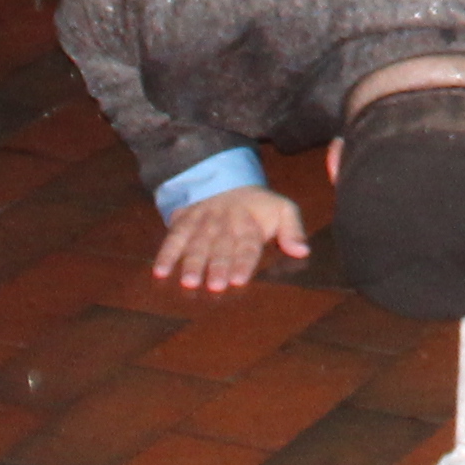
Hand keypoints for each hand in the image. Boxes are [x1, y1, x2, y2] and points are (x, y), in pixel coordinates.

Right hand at [152, 184, 306, 292]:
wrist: (227, 178)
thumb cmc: (257, 205)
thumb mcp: (282, 209)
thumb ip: (293, 230)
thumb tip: (304, 251)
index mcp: (250, 224)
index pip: (247, 244)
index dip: (243, 261)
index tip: (239, 280)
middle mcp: (225, 224)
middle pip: (221, 246)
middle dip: (218, 265)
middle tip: (214, 286)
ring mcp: (202, 222)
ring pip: (197, 242)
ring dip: (192, 262)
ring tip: (189, 281)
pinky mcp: (184, 221)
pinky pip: (173, 236)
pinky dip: (166, 253)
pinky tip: (160, 271)